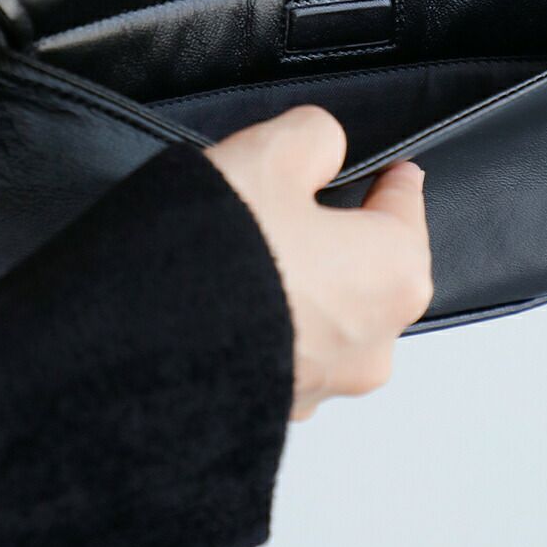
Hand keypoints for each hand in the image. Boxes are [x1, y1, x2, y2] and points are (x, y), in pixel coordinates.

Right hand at [206, 106, 432, 420]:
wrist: (141, 350)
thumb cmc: (219, 258)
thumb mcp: (273, 152)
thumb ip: (317, 137)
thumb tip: (324, 147)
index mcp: (394, 275)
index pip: (406, 209)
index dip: (392, 179)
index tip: (391, 170)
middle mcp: (372, 343)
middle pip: (370, 270)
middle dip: (340, 236)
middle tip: (294, 204)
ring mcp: (323, 385)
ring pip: (328, 318)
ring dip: (301, 287)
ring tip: (248, 253)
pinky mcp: (276, 409)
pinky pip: (285, 353)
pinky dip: (267, 326)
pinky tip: (228, 300)